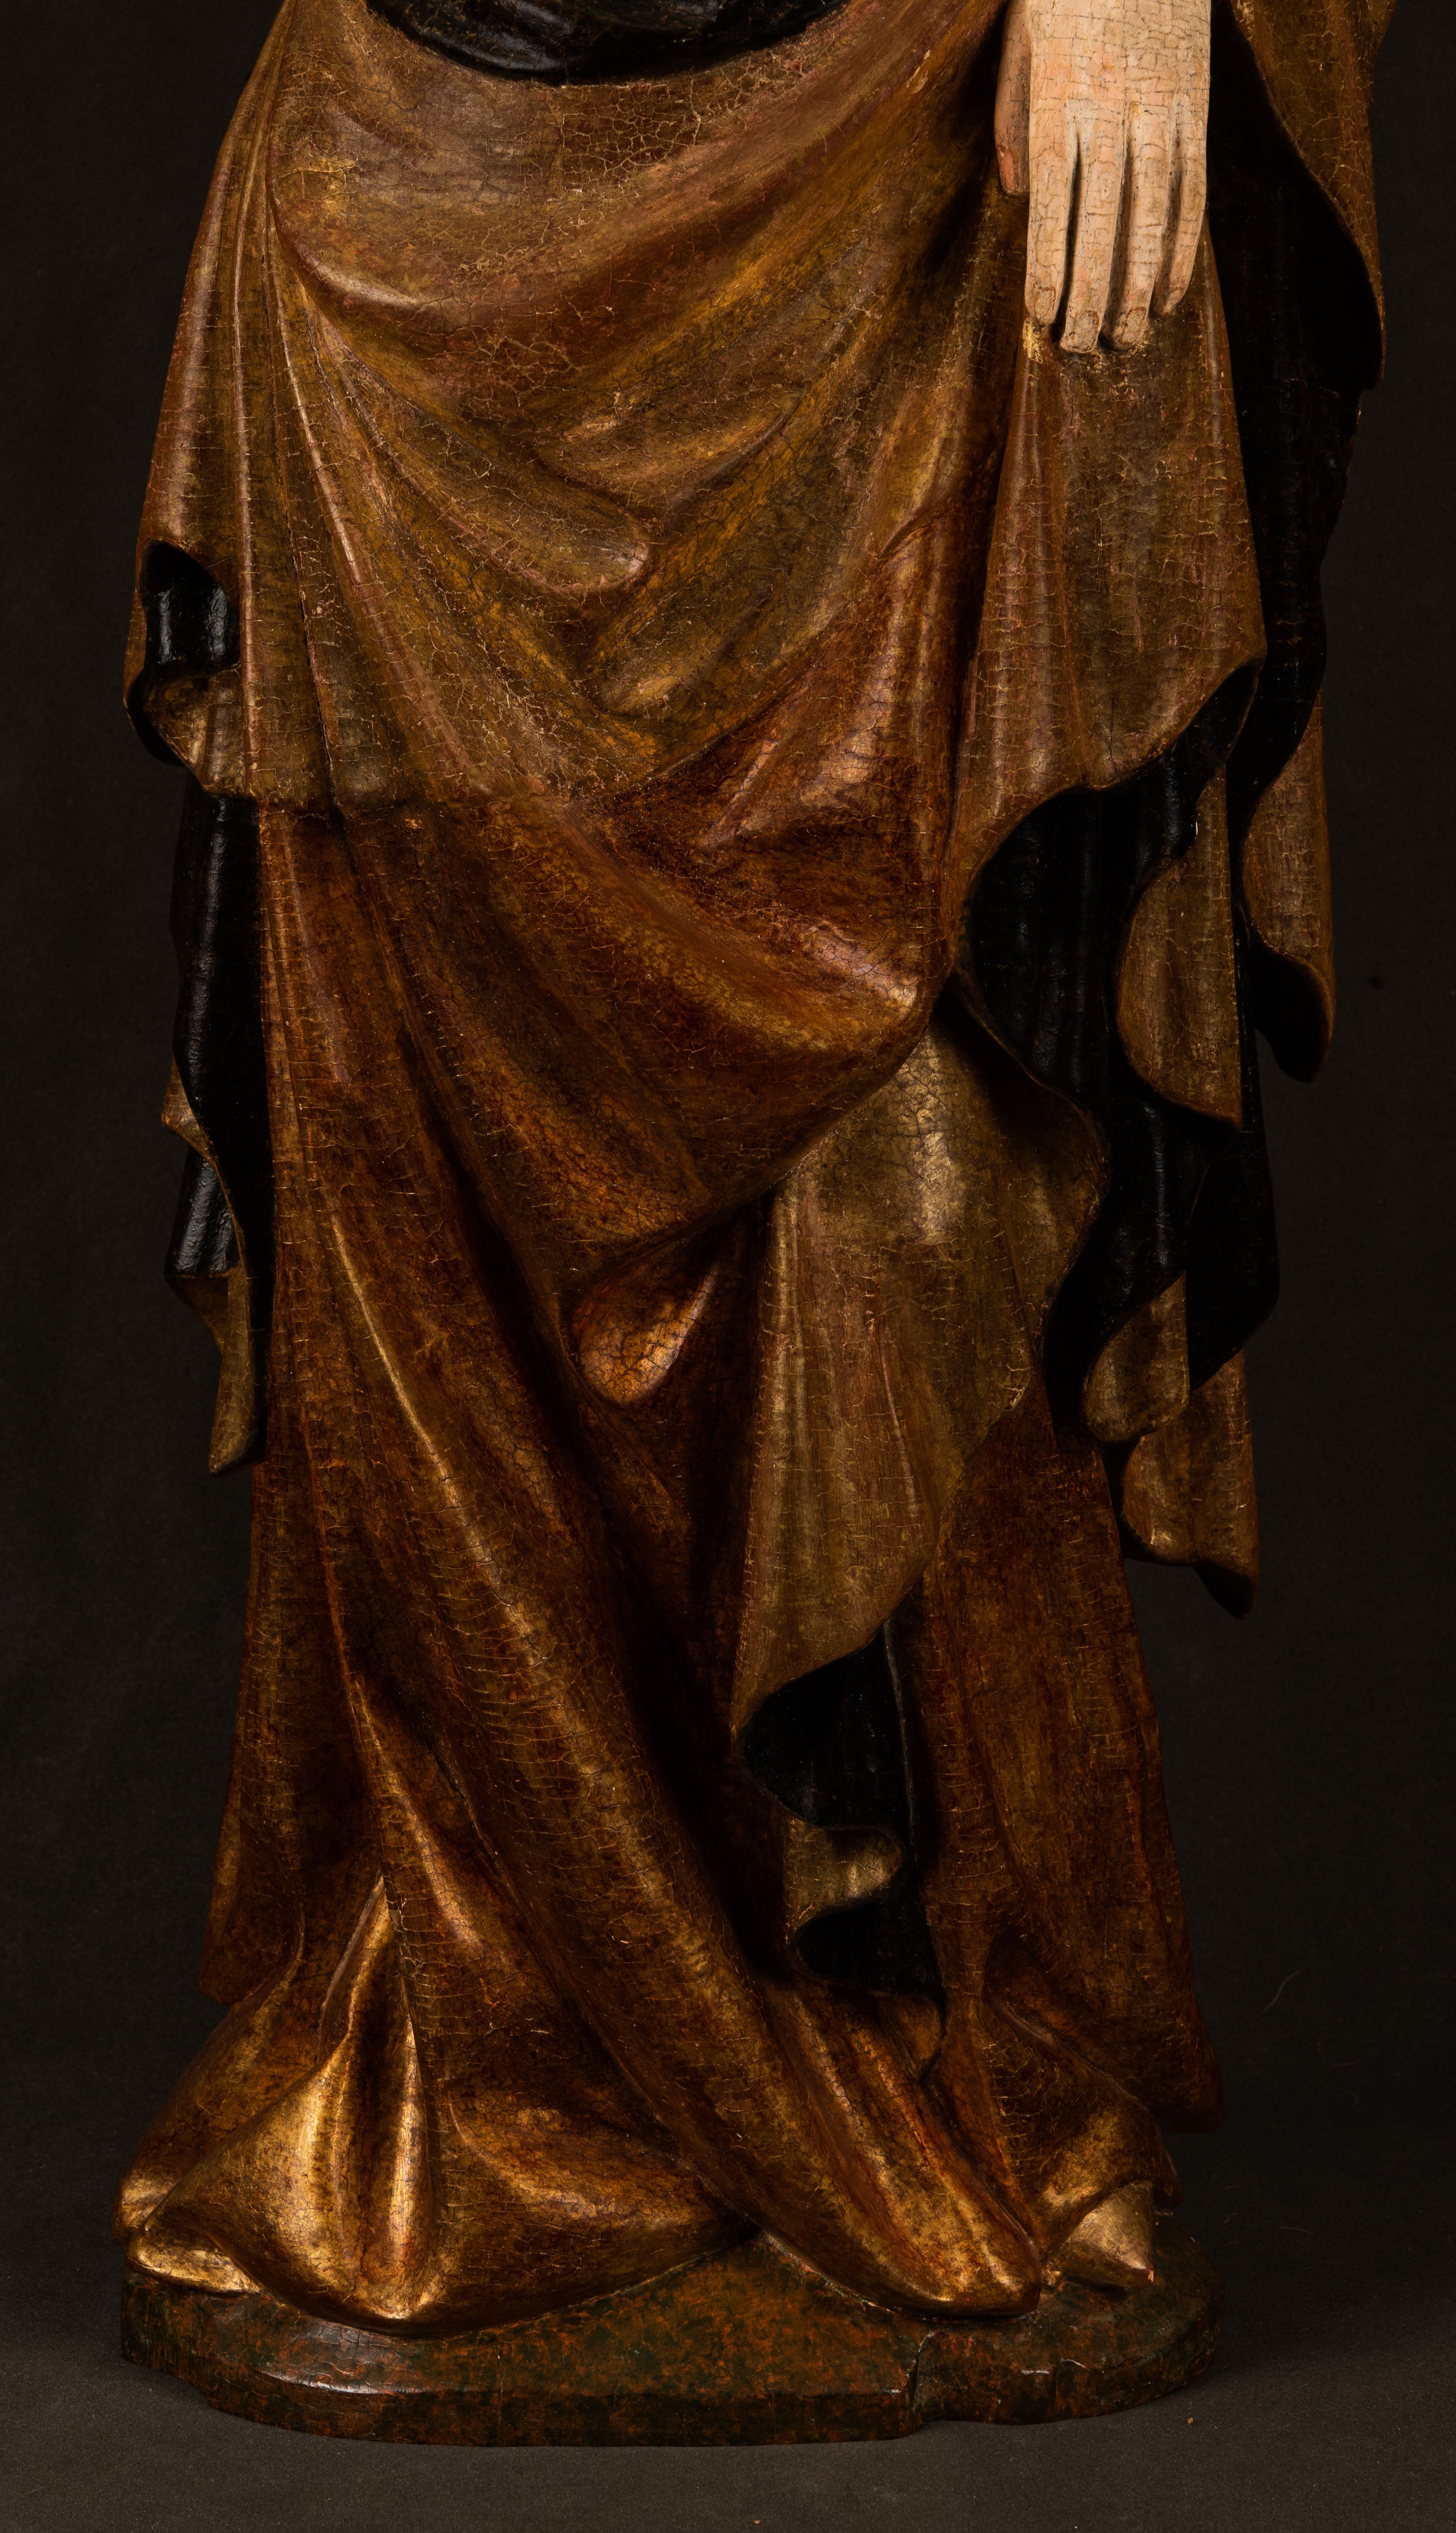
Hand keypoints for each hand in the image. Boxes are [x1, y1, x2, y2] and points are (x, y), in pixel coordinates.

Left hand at [994, 0, 1210, 352]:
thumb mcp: (1021, 37)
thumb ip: (1011, 118)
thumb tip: (1014, 199)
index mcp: (1062, 95)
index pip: (1053, 201)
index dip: (1049, 265)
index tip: (1041, 317)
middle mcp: (1115, 108)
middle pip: (1103, 221)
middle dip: (1091, 293)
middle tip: (1081, 350)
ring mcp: (1164, 108)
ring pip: (1155, 214)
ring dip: (1141, 286)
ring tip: (1128, 339)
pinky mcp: (1199, 103)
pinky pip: (1193, 190)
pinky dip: (1184, 248)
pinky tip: (1169, 294)